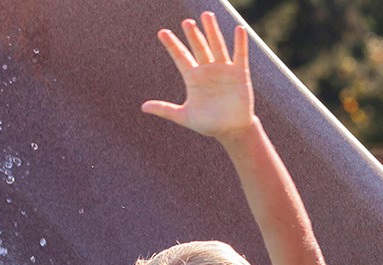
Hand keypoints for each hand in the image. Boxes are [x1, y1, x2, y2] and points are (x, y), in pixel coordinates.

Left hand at [142, 12, 253, 138]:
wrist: (231, 130)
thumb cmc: (208, 124)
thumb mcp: (184, 117)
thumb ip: (165, 110)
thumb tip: (143, 107)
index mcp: (193, 78)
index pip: (180, 57)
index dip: (172, 45)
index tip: (162, 33)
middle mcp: (207, 70)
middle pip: (198, 47)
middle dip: (193, 35)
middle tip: (186, 22)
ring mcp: (223, 70)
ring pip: (216, 46)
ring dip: (212, 31)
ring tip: (206, 16)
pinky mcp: (239, 74)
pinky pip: (239, 55)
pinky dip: (240, 43)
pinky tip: (239, 29)